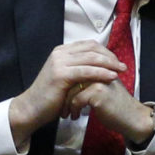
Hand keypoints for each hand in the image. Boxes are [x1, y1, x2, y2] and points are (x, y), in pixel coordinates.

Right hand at [7, 39, 124, 147]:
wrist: (32, 108)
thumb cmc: (51, 95)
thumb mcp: (67, 76)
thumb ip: (79, 67)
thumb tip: (101, 63)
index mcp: (62, 51)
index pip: (90, 45)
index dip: (106, 52)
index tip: (117, 61)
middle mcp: (60, 53)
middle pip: (93, 49)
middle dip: (111, 57)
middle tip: (123, 66)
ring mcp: (59, 62)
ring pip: (91, 58)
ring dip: (109, 64)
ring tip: (121, 71)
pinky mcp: (60, 74)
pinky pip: (86, 71)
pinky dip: (101, 73)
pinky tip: (111, 77)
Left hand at [66, 74, 154, 146]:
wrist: (131, 117)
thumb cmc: (116, 105)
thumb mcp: (103, 87)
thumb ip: (90, 79)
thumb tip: (68, 81)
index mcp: (102, 66)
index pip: (76, 68)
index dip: (67, 83)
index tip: (62, 95)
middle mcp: (100, 69)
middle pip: (72, 78)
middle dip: (64, 94)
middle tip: (61, 105)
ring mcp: (99, 79)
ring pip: (72, 89)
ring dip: (67, 103)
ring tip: (66, 113)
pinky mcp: (98, 92)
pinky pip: (76, 99)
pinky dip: (73, 110)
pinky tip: (75, 116)